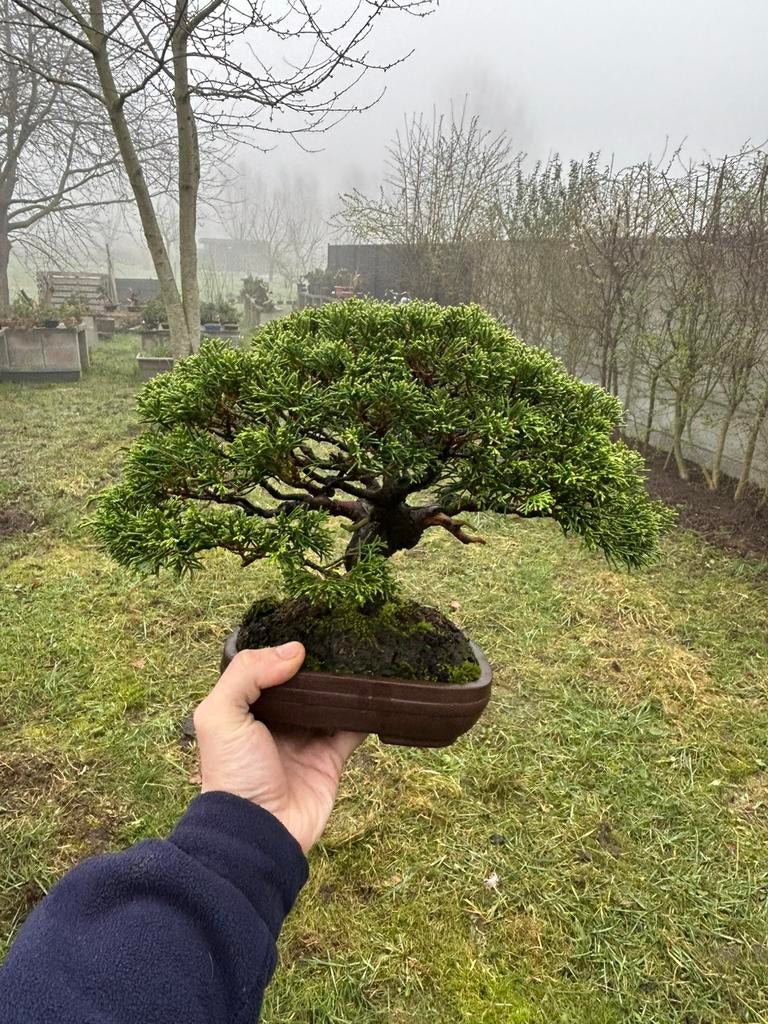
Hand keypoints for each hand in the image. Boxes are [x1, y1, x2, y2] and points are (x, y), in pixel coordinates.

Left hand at [193, 643, 364, 853]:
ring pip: (329, 704)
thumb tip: (295, 650)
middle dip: (318, 666)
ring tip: (363, 656)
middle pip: (301, 686)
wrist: (259, 833)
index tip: (308, 627)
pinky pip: (352, 730)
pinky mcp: (331, 760)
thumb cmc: (233, 772)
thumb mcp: (221, 715)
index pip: (265, 671)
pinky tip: (375, 692)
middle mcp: (276, 722)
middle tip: (341, 637)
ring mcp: (306, 741)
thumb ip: (248, 674)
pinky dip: (364, 714)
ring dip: (343, 686)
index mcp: (246, 710)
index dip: (282, 652)